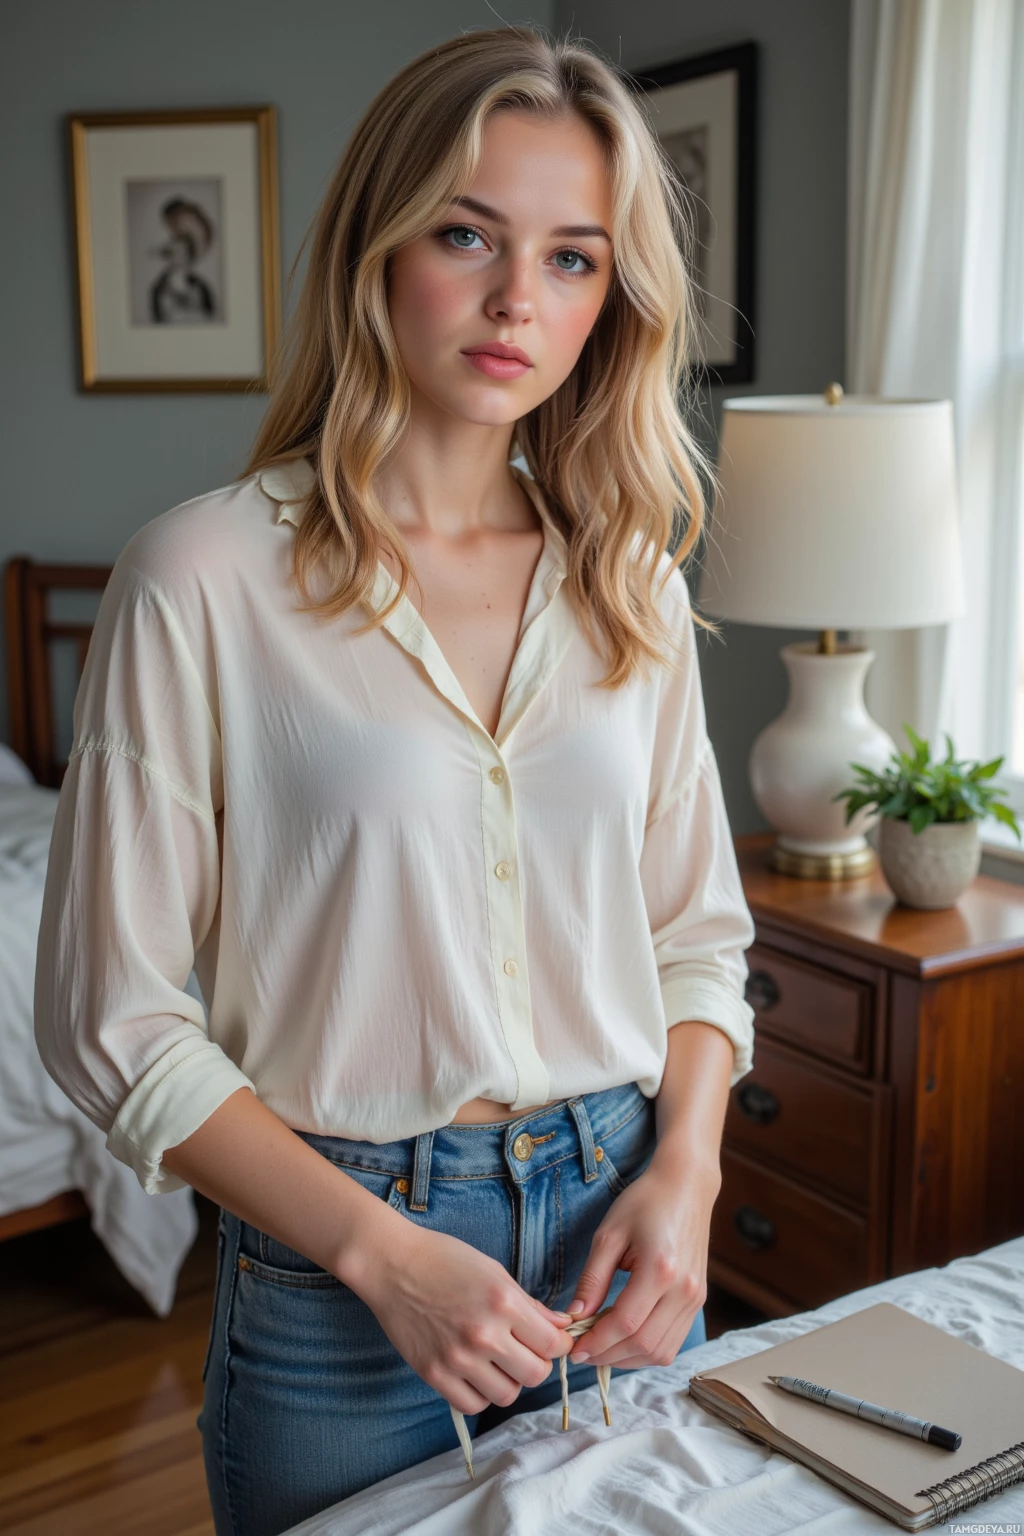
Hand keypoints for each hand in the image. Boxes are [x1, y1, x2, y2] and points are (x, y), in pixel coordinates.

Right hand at [352, 1218, 575, 1414]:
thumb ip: (530, 1305)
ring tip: (498, 1363)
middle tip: (526, 1352)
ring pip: (506, 1395)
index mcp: (504, 1302)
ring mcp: (457, 1357)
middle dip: (537, 1364)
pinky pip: (472, 1405)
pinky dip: (480, 1394)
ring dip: (509, 1382)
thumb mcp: (495, 1272)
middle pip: (534, 1375)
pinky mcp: (433, 1374)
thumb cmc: (445, 1259)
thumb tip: (561, 1326)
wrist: (393, 1264)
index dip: (559, 1345)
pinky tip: (476, 1374)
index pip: (552, 1344)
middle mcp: (484, 1333)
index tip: (554, 1341)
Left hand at [564, 1154, 720, 1370]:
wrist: (686, 1186)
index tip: (573, 1348)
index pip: (625, 1324)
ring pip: (661, 1352)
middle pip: (643, 1345)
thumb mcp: (609, 1235)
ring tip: (601, 1344)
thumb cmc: (645, 1202)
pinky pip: (672, 1341)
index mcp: (660, 1269)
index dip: (596, 1342)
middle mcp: (684, 1290)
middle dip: (608, 1355)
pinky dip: (646, 1349)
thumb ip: (592, 1279)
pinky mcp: (698, 1301)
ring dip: (627, 1357)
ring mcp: (695, 1299)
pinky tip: (624, 1337)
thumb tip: (574, 1316)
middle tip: (582, 1349)